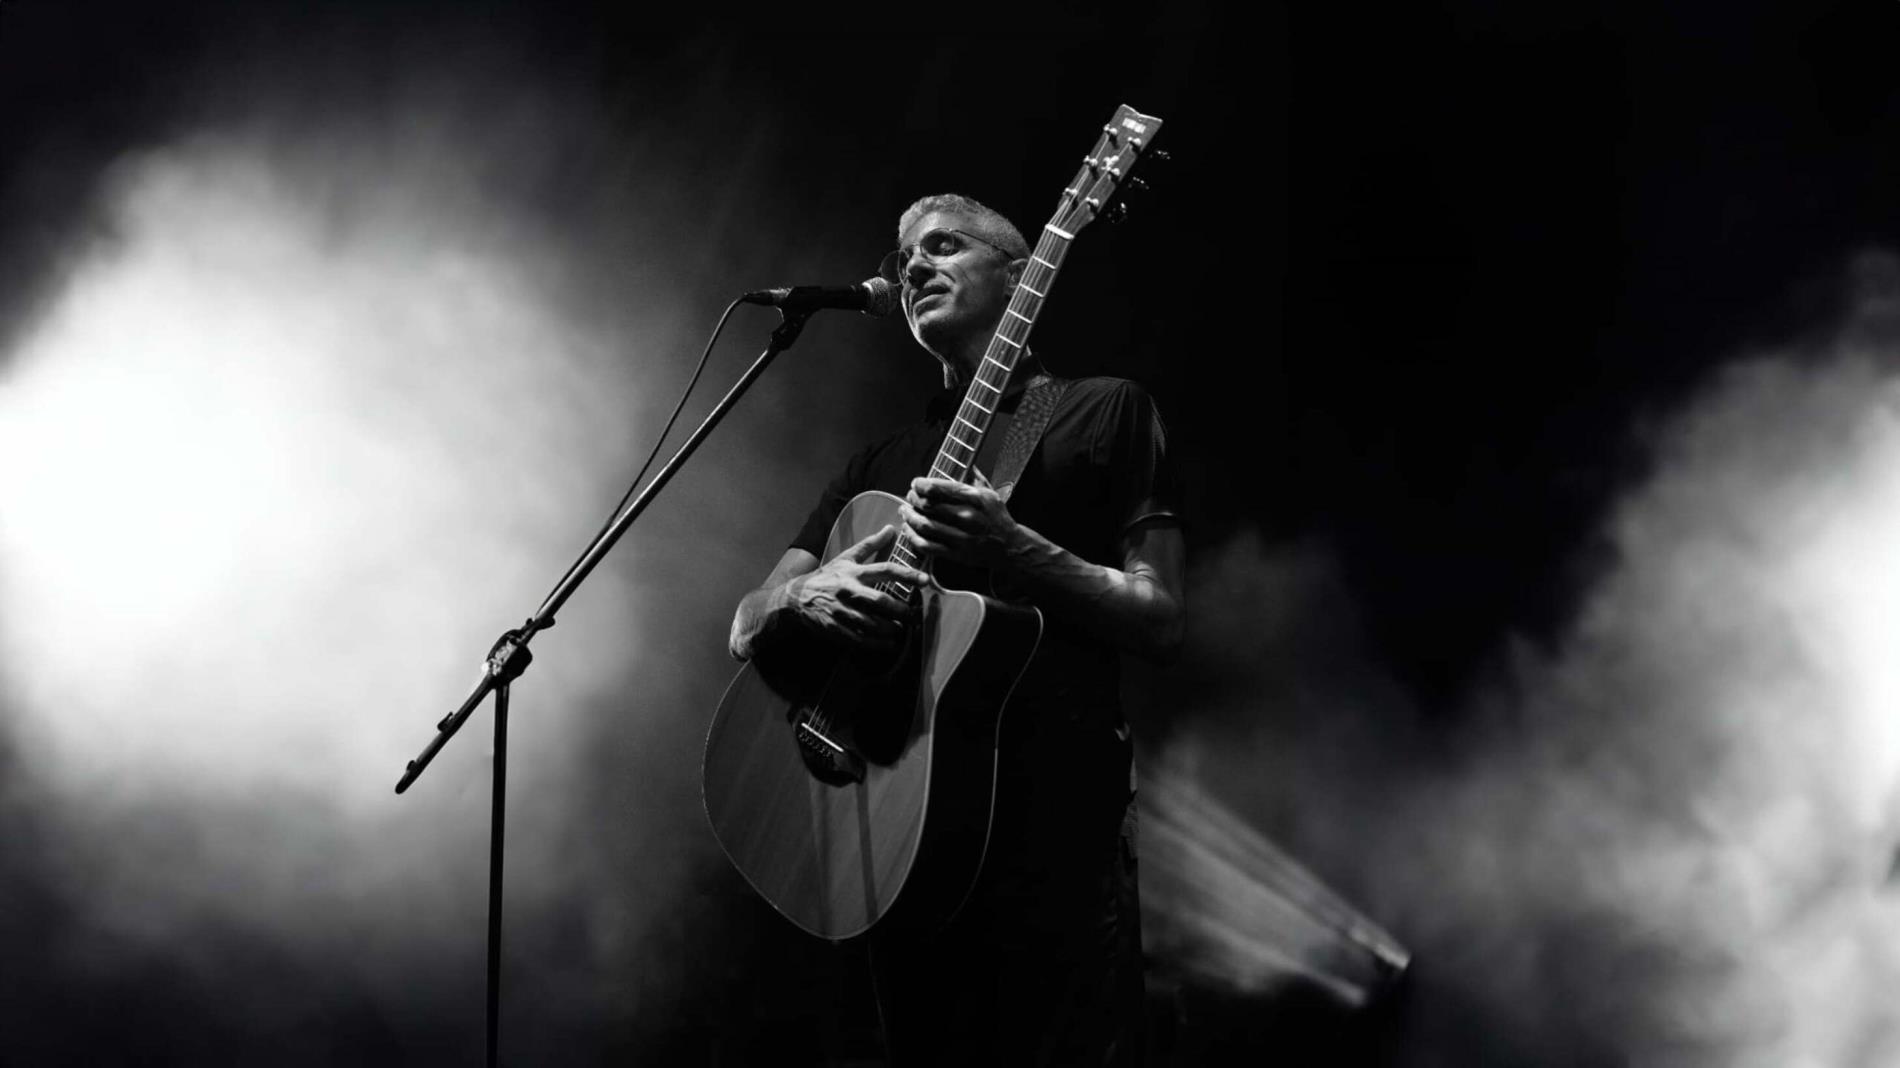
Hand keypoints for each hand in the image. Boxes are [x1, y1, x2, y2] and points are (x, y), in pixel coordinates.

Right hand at [788, 525, 927, 648]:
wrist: (797, 598)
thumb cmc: (827, 577)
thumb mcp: (846, 558)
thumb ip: (870, 545)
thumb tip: (890, 529)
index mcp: (854, 573)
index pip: (885, 570)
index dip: (907, 575)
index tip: (926, 580)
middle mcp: (849, 591)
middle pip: (881, 601)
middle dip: (902, 611)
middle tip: (915, 616)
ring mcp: (841, 611)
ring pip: (872, 623)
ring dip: (891, 630)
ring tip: (902, 631)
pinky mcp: (835, 629)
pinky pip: (860, 639)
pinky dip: (877, 644)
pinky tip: (888, 645)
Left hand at [901, 470, 1020, 569]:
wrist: (1010, 547)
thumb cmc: (998, 518)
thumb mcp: (991, 493)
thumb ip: (976, 478)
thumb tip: (968, 462)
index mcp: (974, 498)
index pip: (937, 488)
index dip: (920, 484)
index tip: (916, 484)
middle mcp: (967, 516)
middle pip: (927, 505)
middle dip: (912, 499)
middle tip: (909, 497)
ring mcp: (961, 537)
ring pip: (923, 525)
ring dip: (909, 517)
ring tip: (905, 511)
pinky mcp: (956, 554)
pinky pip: (926, 545)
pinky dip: (912, 536)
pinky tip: (908, 529)